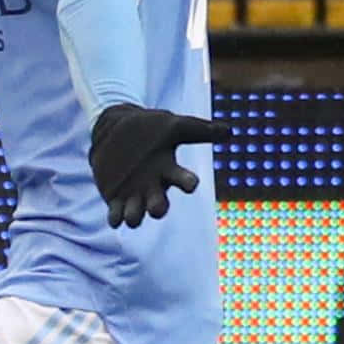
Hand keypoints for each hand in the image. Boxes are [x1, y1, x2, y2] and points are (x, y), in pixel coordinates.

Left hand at [88, 104, 231, 228]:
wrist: (115, 128)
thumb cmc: (149, 128)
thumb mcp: (173, 125)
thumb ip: (199, 130)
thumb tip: (229, 131)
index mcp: (169, 170)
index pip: (183, 180)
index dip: (187, 182)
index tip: (192, 184)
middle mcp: (153, 187)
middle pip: (159, 205)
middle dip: (158, 208)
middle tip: (156, 208)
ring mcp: (133, 194)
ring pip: (136, 216)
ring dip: (134, 216)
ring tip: (132, 214)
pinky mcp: (114, 198)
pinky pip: (116, 215)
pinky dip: (115, 217)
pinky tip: (115, 217)